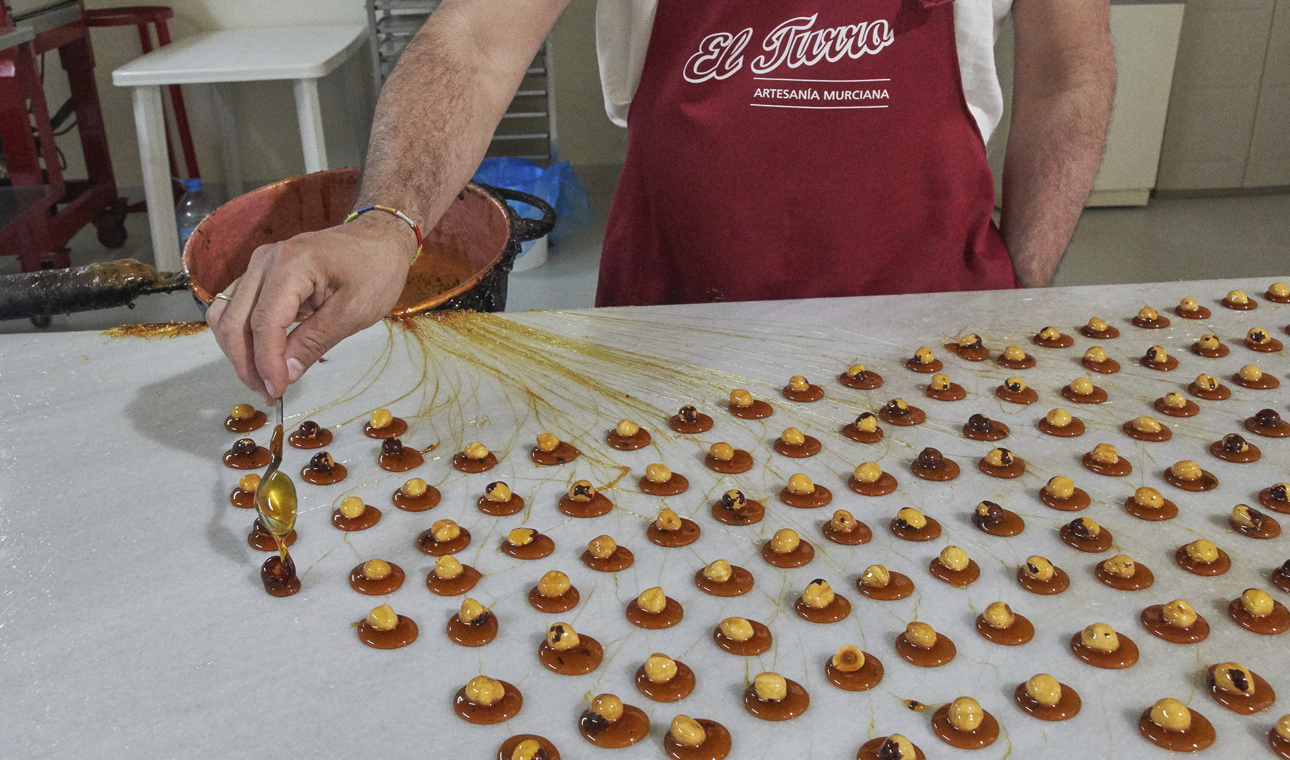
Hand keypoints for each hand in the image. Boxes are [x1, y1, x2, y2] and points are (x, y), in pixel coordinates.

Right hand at [205, 214, 413, 404]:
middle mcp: (264, 261)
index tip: (277, 391)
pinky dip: (243, 336)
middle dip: (246, 364)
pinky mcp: (260, 274)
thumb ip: (315, 342)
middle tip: (269, 394)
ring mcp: (258, 265)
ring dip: (238, 352)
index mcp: (290, 264)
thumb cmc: (375, 270)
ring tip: (264, 380)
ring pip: (226, 315)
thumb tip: (285, 374)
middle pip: (233, 321)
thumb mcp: (354, 311)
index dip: (266, 363)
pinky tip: (263, 358)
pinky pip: (237, 307)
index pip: (263, 323)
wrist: (379, 239)